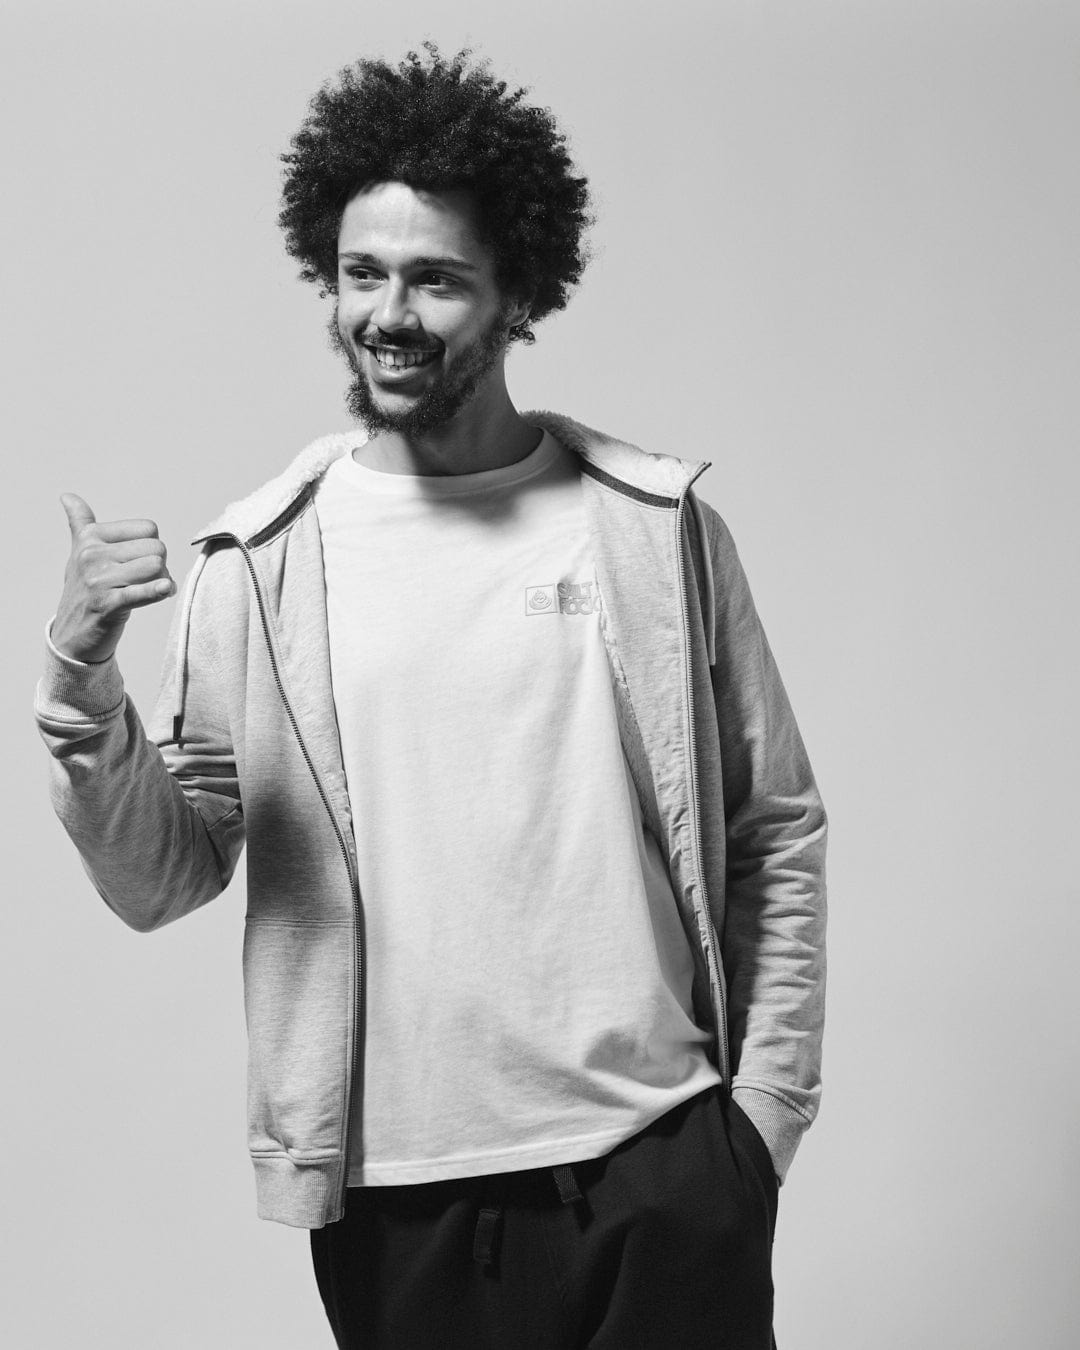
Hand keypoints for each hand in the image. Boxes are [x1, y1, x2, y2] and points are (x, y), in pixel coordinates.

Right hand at [50, 494, 175, 663]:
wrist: (71, 635)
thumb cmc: (83, 589)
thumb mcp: (79, 552)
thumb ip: (79, 522)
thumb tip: (67, 496)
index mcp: (90, 537)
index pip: (148, 529)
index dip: (152, 547)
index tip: (141, 563)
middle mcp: (91, 555)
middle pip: (156, 548)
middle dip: (161, 567)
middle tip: (148, 582)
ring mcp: (97, 580)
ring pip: (155, 567)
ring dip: (162, 582)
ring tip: (150, 592)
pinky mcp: (106, 604)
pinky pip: (141, 592)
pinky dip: (157, 591)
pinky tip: (165, 590)